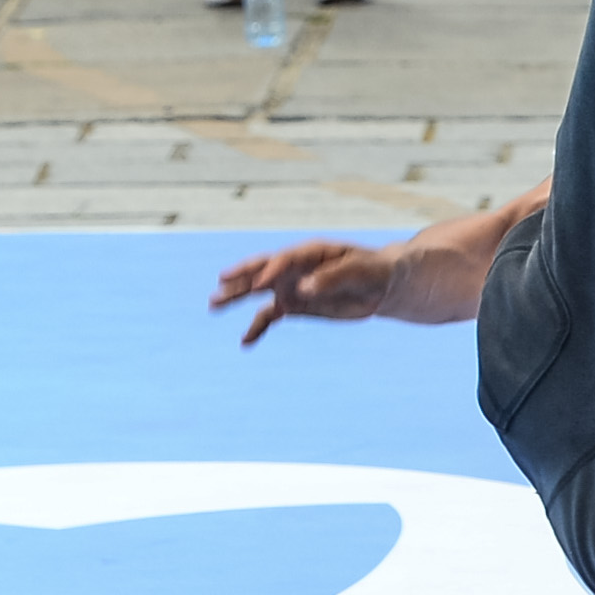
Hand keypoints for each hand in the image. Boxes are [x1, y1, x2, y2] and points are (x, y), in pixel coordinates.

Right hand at [207, 236, 397, 342]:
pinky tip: (245, 342)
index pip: (284, 259)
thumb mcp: (360, 271)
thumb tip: (305, 287)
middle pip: (262, 271)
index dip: (272, 270)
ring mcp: (291, 286)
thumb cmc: (372, 271)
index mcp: (310, 253)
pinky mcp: (294, 305)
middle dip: (241, 277)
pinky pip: (269, 316)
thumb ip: (332, 278)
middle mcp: (294, 268)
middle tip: (220, 284)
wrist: (381, 285)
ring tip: (213, 305)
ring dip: (236, 297)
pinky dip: (257, 328)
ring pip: (258, 292)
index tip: (261, 285)